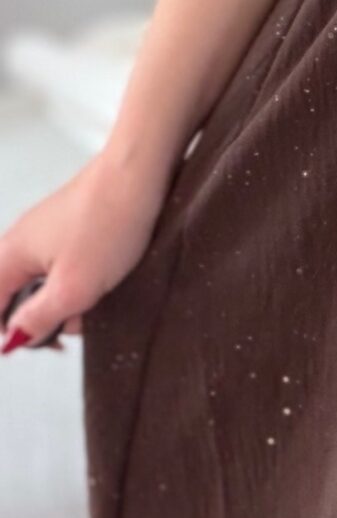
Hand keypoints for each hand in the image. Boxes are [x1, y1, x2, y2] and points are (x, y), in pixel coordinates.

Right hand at [0, 148, 174, 353]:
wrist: (141, 173)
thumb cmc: (108, 222)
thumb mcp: (72, 288)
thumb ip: (38, 318)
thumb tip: (15, 339)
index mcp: (9, 255)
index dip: (8, 333)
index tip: (39, 344)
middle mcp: (20, 242)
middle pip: (17, 297)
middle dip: (45, 319)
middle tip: (75, 323)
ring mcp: (46, 233)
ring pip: (46, 284)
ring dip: (69, 302)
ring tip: (98, 301)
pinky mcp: (71, 229)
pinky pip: (66, 267)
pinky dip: (83, 282)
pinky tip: (106, 282)